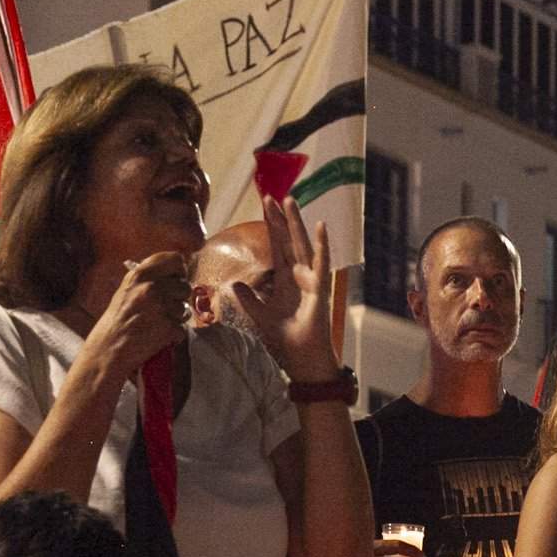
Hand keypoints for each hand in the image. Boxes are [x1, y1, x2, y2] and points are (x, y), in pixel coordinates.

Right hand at [84, 252, 193, 381]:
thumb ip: (150, 279)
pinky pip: (182, 328)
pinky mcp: (168, 328)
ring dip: (175, 318)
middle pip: (185, 286)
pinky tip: (157, 336)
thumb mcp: (127, 290)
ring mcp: (160, 308)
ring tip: (155, 323)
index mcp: (139, 274)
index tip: (176, 279)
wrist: (108, 349)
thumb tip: (178, 275)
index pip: (175, 259)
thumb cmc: (117, 321)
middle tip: (162, 308)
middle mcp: (151, 287)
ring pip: (184, 309)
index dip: (179, 270)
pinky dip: (173, 335)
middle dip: (178, 298)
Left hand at [230, 194, 338, 380]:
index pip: (277, 248)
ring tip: (291, 200)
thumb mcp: (260, 316)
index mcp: (286, 281)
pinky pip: (322, 263)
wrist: (302, 360)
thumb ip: (249, 299)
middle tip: (271, 195)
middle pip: (288, 241)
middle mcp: (300, 277)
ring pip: (302, 245)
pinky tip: (321, 226)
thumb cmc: (287, 341)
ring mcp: (311, 281)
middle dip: (280, 219)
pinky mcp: (320, 289)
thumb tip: (233, 285)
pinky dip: (322, 245)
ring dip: (297, 223)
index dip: (271, 227)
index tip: (265, 205)